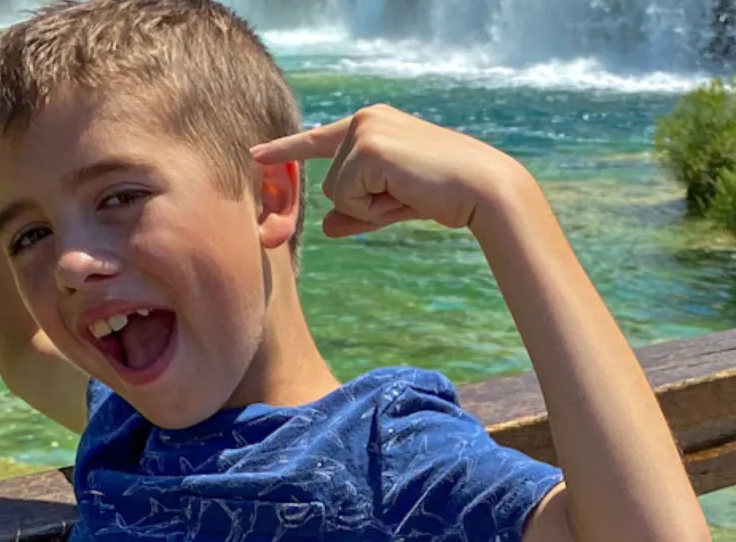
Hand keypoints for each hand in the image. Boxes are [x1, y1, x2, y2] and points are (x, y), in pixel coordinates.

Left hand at [253, 105, 524, 238]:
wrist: (481, 188)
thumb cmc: (444, 194)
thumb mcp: (392, 205)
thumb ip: (357, 213)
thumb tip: (325, 229)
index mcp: (372, 123)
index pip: (319, 139)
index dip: (285, 150)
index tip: (255, 155)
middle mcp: (365, 118)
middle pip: (330, 182)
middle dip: (364, 203)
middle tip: (407, 195)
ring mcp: (366, 130)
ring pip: (336, 193)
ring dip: (370, 206)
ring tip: (409, 192)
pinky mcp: (369, 148)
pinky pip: (348, 197)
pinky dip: (374, 208)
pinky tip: (406, 191)